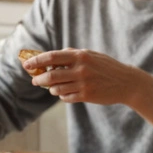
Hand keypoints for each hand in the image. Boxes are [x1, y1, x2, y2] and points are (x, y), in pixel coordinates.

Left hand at [23, 48, 141, 105]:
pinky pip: (66, 97)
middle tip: (35, 80)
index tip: (26, 64)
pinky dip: (62, 96)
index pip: (52, 57)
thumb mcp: (91, 55)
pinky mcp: (86, 96)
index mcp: (80, 56)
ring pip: (56, 88)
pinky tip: (65, 93)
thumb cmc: (106, 67)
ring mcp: (83, 83)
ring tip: (53, 87)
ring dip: (51, 89)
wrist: (126, 82)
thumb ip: (72, 54)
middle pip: (50, 76)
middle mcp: (81, 69)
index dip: (36, 61)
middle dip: (39, 79)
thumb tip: (51, 58)